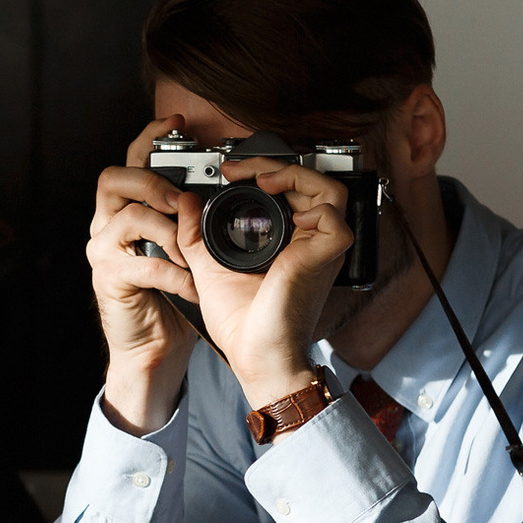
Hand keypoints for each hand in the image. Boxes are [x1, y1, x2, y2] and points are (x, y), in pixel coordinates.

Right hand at [87, 116, 205, 434]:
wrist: (153, 349)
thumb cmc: (172, 298)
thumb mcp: (184, 250)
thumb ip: (190, 219)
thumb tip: (222, 189)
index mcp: (126, 211)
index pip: (130, 161)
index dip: (149, 136)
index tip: (177, 121)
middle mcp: (106, 225)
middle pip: (114, 179)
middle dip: (153, 183)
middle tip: (180, 200)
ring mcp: (103, 252)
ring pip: (127, 217)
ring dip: (167, 231)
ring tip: (191, 252)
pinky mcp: (108, 280)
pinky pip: (141, 266)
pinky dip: (173, 275)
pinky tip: (192, 285)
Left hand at [178, 152, 354, 411]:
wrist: (254, 357)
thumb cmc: (242, 324)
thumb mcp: (208, 267)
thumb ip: (196, 234)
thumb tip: (186, 202)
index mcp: (290, 242)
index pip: (292, 191)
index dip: (265, 171)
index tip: (230, 172)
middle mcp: (310, 243)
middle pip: (314, 183)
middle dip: (276, 165)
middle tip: (240, 170)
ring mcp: (321, 251)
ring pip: (331, 192)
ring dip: (296, 178)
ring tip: (263, 180)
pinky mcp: (325, 260)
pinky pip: (336, 221)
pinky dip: (315, 210)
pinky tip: (289, 216)